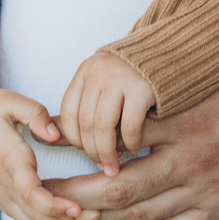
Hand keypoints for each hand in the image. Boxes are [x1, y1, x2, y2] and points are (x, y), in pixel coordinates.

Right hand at [0, 89, 87, 219]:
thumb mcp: (9, 100)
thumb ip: (36, 114)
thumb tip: (55, 134)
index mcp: (8, 160)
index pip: (33, 196)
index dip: (58, 207)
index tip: (80, 207)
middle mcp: (2, 184)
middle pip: (37, 219)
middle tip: (97, 211)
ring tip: (84, 212)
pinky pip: (22, 217)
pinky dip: (44, 219)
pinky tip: (62, 208)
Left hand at [46, 46, 218, 219]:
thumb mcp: (206, 71)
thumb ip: (163, 83)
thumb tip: (114, 82)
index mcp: (186, 119)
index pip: (117, 138)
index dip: (81, 144)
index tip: (53, 142)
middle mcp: (193, 159)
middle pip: (118, 187)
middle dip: (75, 193)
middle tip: (42, 190)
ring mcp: (207, 188)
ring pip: (139, 214)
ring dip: (97, 219)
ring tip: (64, 215)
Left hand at [58, 49, 156, 174]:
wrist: (169, 52)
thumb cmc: (132, 75)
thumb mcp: (103, 82)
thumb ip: (84, 106)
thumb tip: (50, 137)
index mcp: (86, 70)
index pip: (68, 112)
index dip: (73, 139)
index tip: (84, 154)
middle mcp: (100, 71)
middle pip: (84, 121)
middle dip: (90, 151)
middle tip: (101, 167)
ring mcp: (121, 77)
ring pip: (103, 126)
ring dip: (107, 152)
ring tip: (113, 166)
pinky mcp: (143, 87)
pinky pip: (129, 125)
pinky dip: (129, 142)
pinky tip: (134, 147)